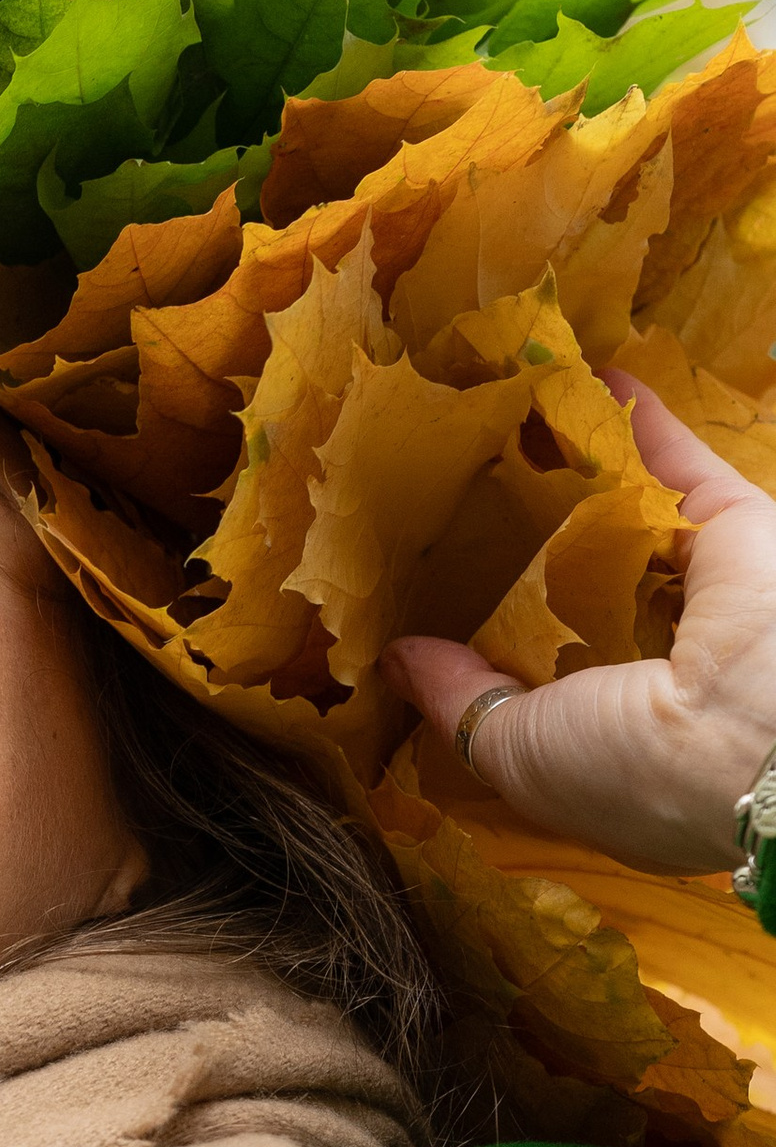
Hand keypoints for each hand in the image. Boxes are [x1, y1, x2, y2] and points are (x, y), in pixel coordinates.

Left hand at [388, 377, 775, 876]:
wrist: (755, 739)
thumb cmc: (630, 770)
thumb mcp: (519, 752)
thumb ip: (462, 702)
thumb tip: (405, 662)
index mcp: (623, 734)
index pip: (556, 677)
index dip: (503, 640)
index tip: (439, 594)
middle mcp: (668, 660)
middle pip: (589, 583)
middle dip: (535, 539)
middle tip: (466, 494)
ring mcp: (707, 589)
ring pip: (632, 515)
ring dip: (580, 465)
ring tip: (513, 420)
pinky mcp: (739, 525)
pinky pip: (679, 464)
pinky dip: (640, 420)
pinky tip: (591, 376)